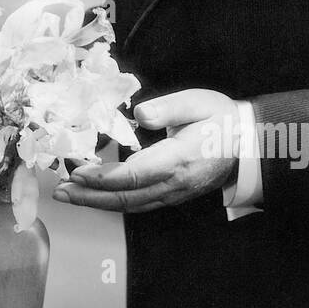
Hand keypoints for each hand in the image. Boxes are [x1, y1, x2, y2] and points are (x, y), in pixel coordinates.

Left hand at [51, 88, 239, 212]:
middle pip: (126, 197)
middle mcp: (174, 184)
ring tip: (69, 195)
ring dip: (97, 202)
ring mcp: (174, 194)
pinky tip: (95, 196)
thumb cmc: (221, 119)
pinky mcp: (172, 195)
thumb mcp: (197, 102)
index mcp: (179, 160)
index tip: (77, 173)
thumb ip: (167, 108)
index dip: (103, 177)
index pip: (134, 175)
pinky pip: (138, 204)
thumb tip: (139, 115)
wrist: (248, 145)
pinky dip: (113, 202)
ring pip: (130, 204)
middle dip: (89, 196)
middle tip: (60, 191)